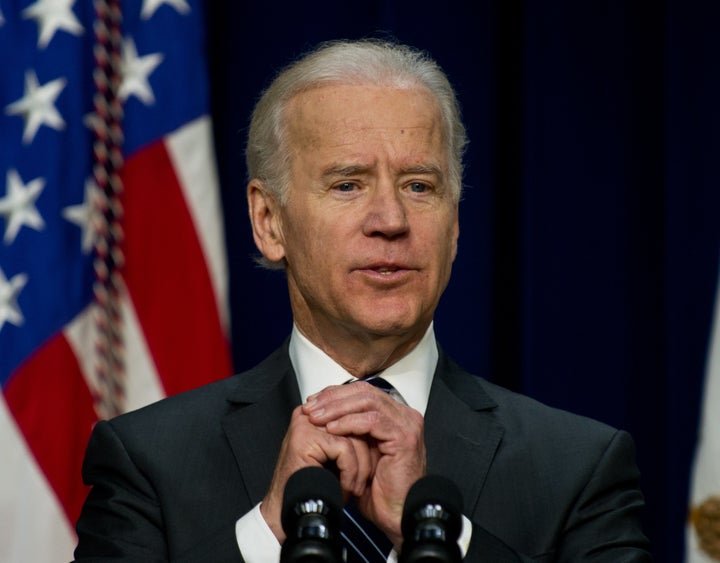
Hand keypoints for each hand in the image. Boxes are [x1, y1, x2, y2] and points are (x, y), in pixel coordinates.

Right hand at [260, 405, 372, 541]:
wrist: (289, 512)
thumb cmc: (311, 489)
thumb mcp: (334, 457)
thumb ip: (350, 437)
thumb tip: (377, 429)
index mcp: (315, 414)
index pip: (353, 413)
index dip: (367, 437)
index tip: (373, 460)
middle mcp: (308, 414)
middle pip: (355, 422)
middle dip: (366, 454)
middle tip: (365, 478)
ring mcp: (306, 424)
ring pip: (354, 436)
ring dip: (361, 467)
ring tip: (355, 487)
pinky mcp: (307, 438)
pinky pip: (345, 449)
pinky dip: (351, 472)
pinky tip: (345, 488)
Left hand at [303, 383, 425, 545]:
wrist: (397, 514)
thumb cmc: (379, 490)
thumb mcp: (361, 452)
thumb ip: (351, 431)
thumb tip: (323, 414)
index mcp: (395, 415)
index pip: (363, 392)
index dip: (336, 394)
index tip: (313, 402)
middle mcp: (404, 415)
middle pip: (365, 392)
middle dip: (333, 398)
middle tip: (310, 407)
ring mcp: (407, 424)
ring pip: (367, 402)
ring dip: (337, 408)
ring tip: (316, 417)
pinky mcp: (404, 437)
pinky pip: (373, 421)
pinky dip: (350, 422)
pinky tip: (332, 428)